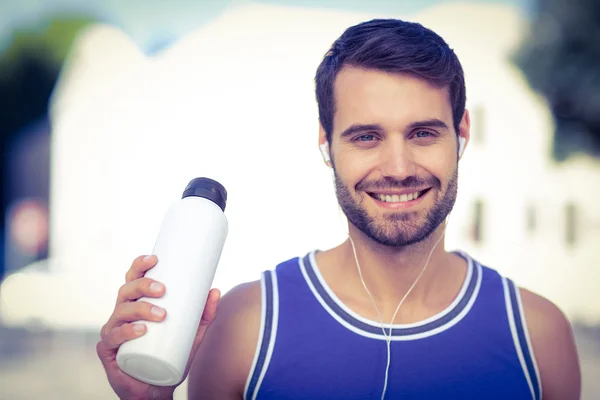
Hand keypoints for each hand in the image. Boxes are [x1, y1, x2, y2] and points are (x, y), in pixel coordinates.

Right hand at [97, 255, 220, 399]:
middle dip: (143, 285)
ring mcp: (113, 330)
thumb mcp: (192, 334)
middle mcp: (123, 313)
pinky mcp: (108, 350)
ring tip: (161, 315)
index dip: (140, 265)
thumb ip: (204, 315)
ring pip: (121, 311)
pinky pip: (113, 337)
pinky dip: (126, 331)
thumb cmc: (171, 356)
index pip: (134, 278)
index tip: (155, 258)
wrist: (156, 390)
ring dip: (140, 309)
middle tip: (163, 290)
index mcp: (137, 303)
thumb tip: (215, 290)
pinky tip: (140, 331)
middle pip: (126, 290)